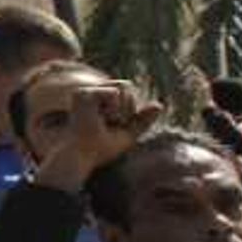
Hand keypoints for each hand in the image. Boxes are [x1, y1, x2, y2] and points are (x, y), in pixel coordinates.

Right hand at [30, 77, 161, 189]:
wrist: (83, 156)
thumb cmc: (100, 150)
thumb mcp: (128, 134)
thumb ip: (142, 120)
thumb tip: (160, 105)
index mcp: (97, 100)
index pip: (127, 91)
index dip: (129, 109)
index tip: (114, 125)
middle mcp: (90, 92)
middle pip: (126, 85)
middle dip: (128, 108)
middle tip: (111, 124)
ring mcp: (85, 91)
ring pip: (123, 85)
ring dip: (122, 108)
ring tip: (106, 120)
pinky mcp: (82, 93)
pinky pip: (114, 92)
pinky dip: (114, 108)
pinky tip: (100, 118)